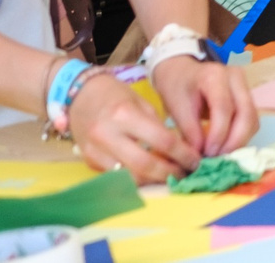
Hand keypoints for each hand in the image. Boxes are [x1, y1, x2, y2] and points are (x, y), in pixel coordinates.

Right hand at [71, 70, 197, 181]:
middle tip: (186, 175)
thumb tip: (178, 150)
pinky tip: (149, 176)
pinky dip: (136, 179)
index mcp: (125, 114)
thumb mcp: (140, 103)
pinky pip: (116, 177)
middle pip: (145, 164)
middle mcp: (108, 134)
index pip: (162, 140)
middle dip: (169, 173)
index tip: (196, 161)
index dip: (182, 154)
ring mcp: (95, 151)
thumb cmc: (114, 95)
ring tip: (171, 178)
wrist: (78, 95)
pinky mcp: (89, 161)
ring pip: (129, 177)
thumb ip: (157, 126)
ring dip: (153, 181)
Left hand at [150, 52, 254, 160]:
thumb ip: (189, 131)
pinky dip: (241, 137)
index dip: (218, 133)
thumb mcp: (176, 107)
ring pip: (252, 119)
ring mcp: (245, 86)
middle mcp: (236, 78)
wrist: (181, 72)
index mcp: (214, 75)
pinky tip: (225, 147)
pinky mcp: (247, 97)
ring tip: (220, 156)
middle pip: (246, 113)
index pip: (224, 107)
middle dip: (234, 141)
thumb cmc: (176, 87)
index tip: (207, 153)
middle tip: (218, 159)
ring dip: (239, 141)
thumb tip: (200, 156)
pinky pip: (251, 121)